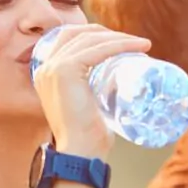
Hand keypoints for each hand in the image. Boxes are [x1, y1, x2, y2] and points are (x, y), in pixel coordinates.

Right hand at [31, 24, 150, 158]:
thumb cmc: (87, 137)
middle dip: (108, 33)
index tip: (121, 41)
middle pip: (79, 34)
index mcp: (46, 73)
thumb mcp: (87, 106)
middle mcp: (45, 66)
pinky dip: (120, 45)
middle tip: (134, 42)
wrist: (79, 154)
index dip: (95, 34)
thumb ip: (92, 93)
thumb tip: (117, 88)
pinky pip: (98, 50)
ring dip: (120, 37)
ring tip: (142, 44)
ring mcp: (53, 67)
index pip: (69, 39)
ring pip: (90, 40)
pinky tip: (138, 47)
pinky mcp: (65, 70)